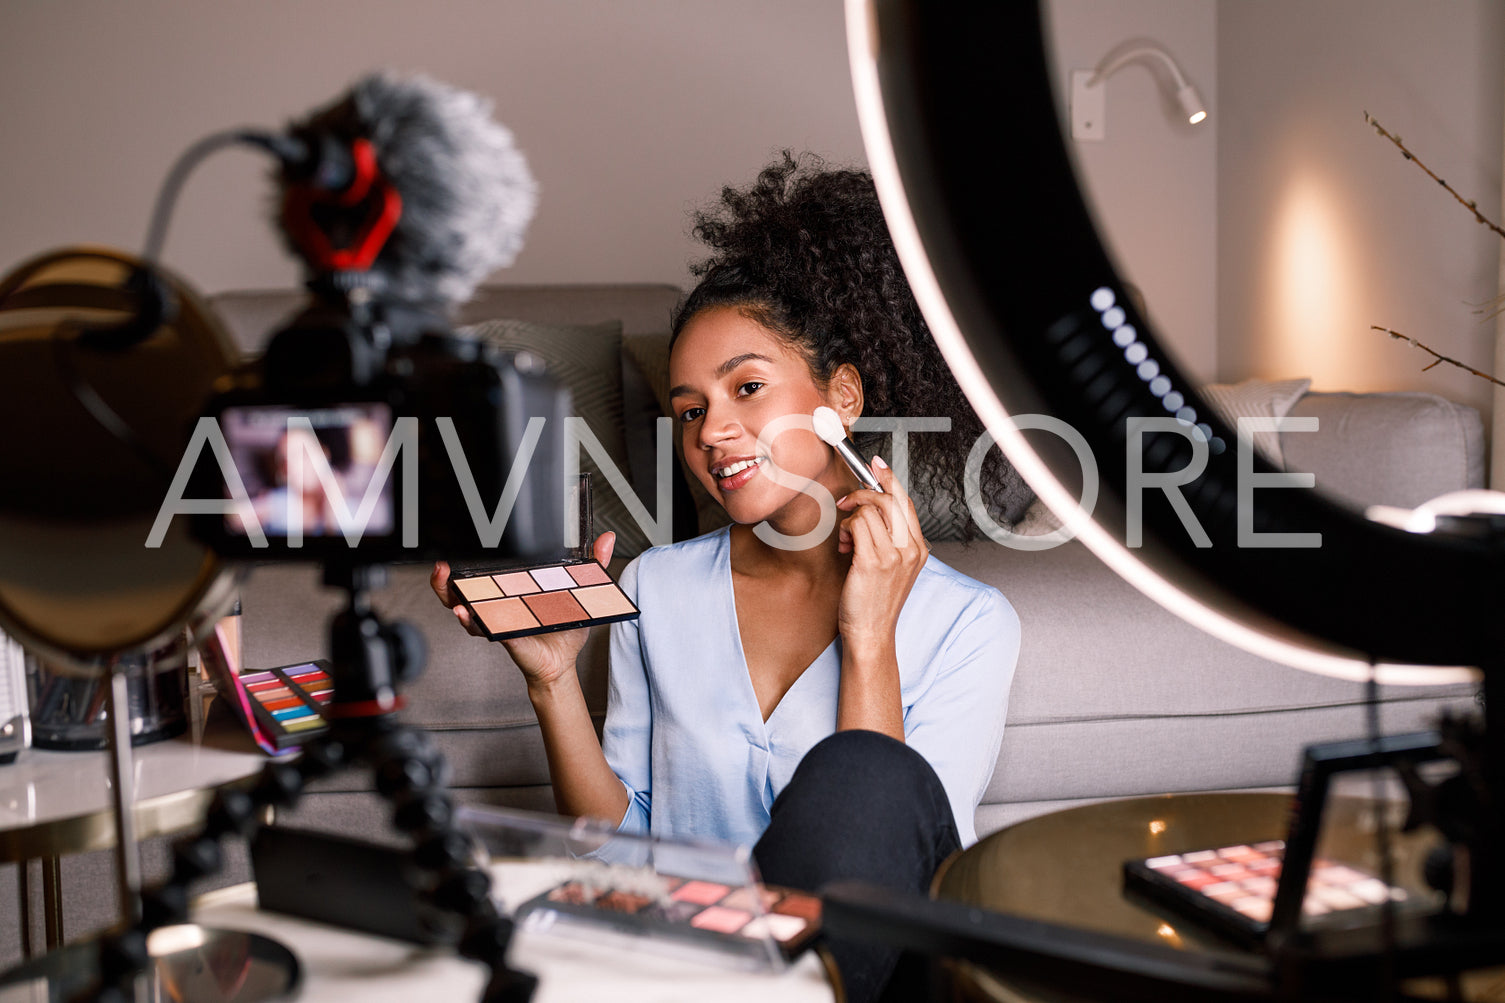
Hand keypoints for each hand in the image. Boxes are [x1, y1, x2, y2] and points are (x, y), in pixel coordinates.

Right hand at [431, 531, 616, 690]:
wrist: (564, 662)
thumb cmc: (565, 627)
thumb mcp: (582, 590)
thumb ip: (594, 564)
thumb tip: (607, 538)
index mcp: (511, 590)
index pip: (483, 573)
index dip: (465, 561)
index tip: (456, 547)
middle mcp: (498, 605)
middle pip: (461, 591)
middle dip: (445, 580)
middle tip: (442, 568)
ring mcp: (497, 620)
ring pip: (464, 609)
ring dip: (451, 597)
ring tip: (448, 586)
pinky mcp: (504, 635)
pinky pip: (484, 628)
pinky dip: (472, 621)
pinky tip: (465, 612)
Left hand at [834, 457, 927, 648]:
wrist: (871, 633)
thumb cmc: (874, 601)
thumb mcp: (890, 566)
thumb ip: (886, 537)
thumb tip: (868, 507)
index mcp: (918, 548)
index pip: (906, 502)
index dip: (889, 479)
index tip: (876, 463)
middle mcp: (911, 549)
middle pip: (889, 499)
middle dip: (862, 493)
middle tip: (846, 502)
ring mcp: (894, 555)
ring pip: (870, 510)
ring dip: (851, 518)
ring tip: (846, 539)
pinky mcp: (873, 561)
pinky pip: (857, 525)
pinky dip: (846, 530)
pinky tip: (844, 545)